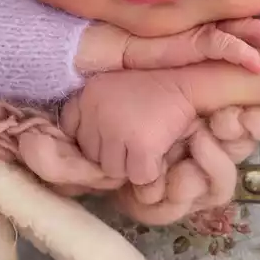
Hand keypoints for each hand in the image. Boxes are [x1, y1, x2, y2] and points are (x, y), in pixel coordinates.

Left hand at [68, 70, 198, 182]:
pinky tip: (157, 153)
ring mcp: (117, 130)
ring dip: (129, 165)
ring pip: (112, 170)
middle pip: (92, 155)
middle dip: (111, 154)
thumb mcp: (113, 87)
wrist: (188, 83)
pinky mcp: (141, 146)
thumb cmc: (153, 87)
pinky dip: (150, 171)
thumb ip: (94, 111)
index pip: (71, 131)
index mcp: (87, 95)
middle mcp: (96, 112)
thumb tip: (85, 151)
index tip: (108, 136)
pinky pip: (137, 176)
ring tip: (145, 147)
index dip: (91, 139)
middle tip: (132, 142)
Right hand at [123, 19, 259, 72]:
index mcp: (209, 21)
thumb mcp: (179, 48)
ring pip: (244, 29)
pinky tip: (259, 65)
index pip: (245, 13)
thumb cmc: (144, 50)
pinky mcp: (190, 40)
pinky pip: (223, 45)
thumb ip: (202, 48)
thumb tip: (230, 59)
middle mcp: (208, 20)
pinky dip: (243, 53)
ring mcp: (200, 28)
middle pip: (252, 17)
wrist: (113, 47)